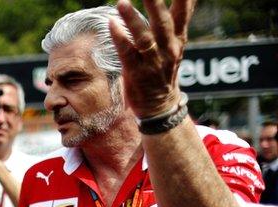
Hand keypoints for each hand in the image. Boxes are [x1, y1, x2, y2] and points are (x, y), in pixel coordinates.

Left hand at [109, 0, 194, 117]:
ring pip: (144, 38)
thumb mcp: (175, 45)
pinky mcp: (136, 73)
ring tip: (122, 2)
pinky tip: (112, 24)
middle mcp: (168, 50)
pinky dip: (119, 37)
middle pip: (164, 23)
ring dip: (132, 19)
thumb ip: (175, 21)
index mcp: (178, 39)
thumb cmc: (164, 70)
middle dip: (155, 3)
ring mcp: (153, 62)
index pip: (183, 13)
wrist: (160, 106)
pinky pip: (127, 52)